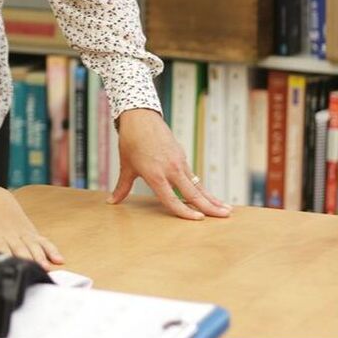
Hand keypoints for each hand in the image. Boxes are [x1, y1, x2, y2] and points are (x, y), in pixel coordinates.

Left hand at [0, 184, 63, 269]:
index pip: (0, 249)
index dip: (6, 259)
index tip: (12, 270)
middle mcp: (9, 234)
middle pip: (20, 250)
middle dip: (27, 261)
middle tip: (36, 274)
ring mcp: (21, 232)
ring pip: (33, 246)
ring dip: (41, 257)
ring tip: (49, 269)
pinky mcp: (30, 231)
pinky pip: (42, 240)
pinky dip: (51, 249)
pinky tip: (60, 259)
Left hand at [110, 108, 230, 219]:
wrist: (140, 118)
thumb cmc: (130, 142)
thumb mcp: (126, 166)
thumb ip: (122, 187)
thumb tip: (111, 202)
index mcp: (155, 175)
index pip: (171, 199)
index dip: (184, 211)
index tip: (198, 219)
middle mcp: (170, 170)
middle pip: (193, 193)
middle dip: (210, 207)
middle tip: (225, 217)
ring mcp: (178, 162)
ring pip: (197, 184)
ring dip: (212, 198)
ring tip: (227, 209)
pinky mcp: (182, 155)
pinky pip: (193, 175)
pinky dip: (202, 187)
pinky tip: (210, 196)